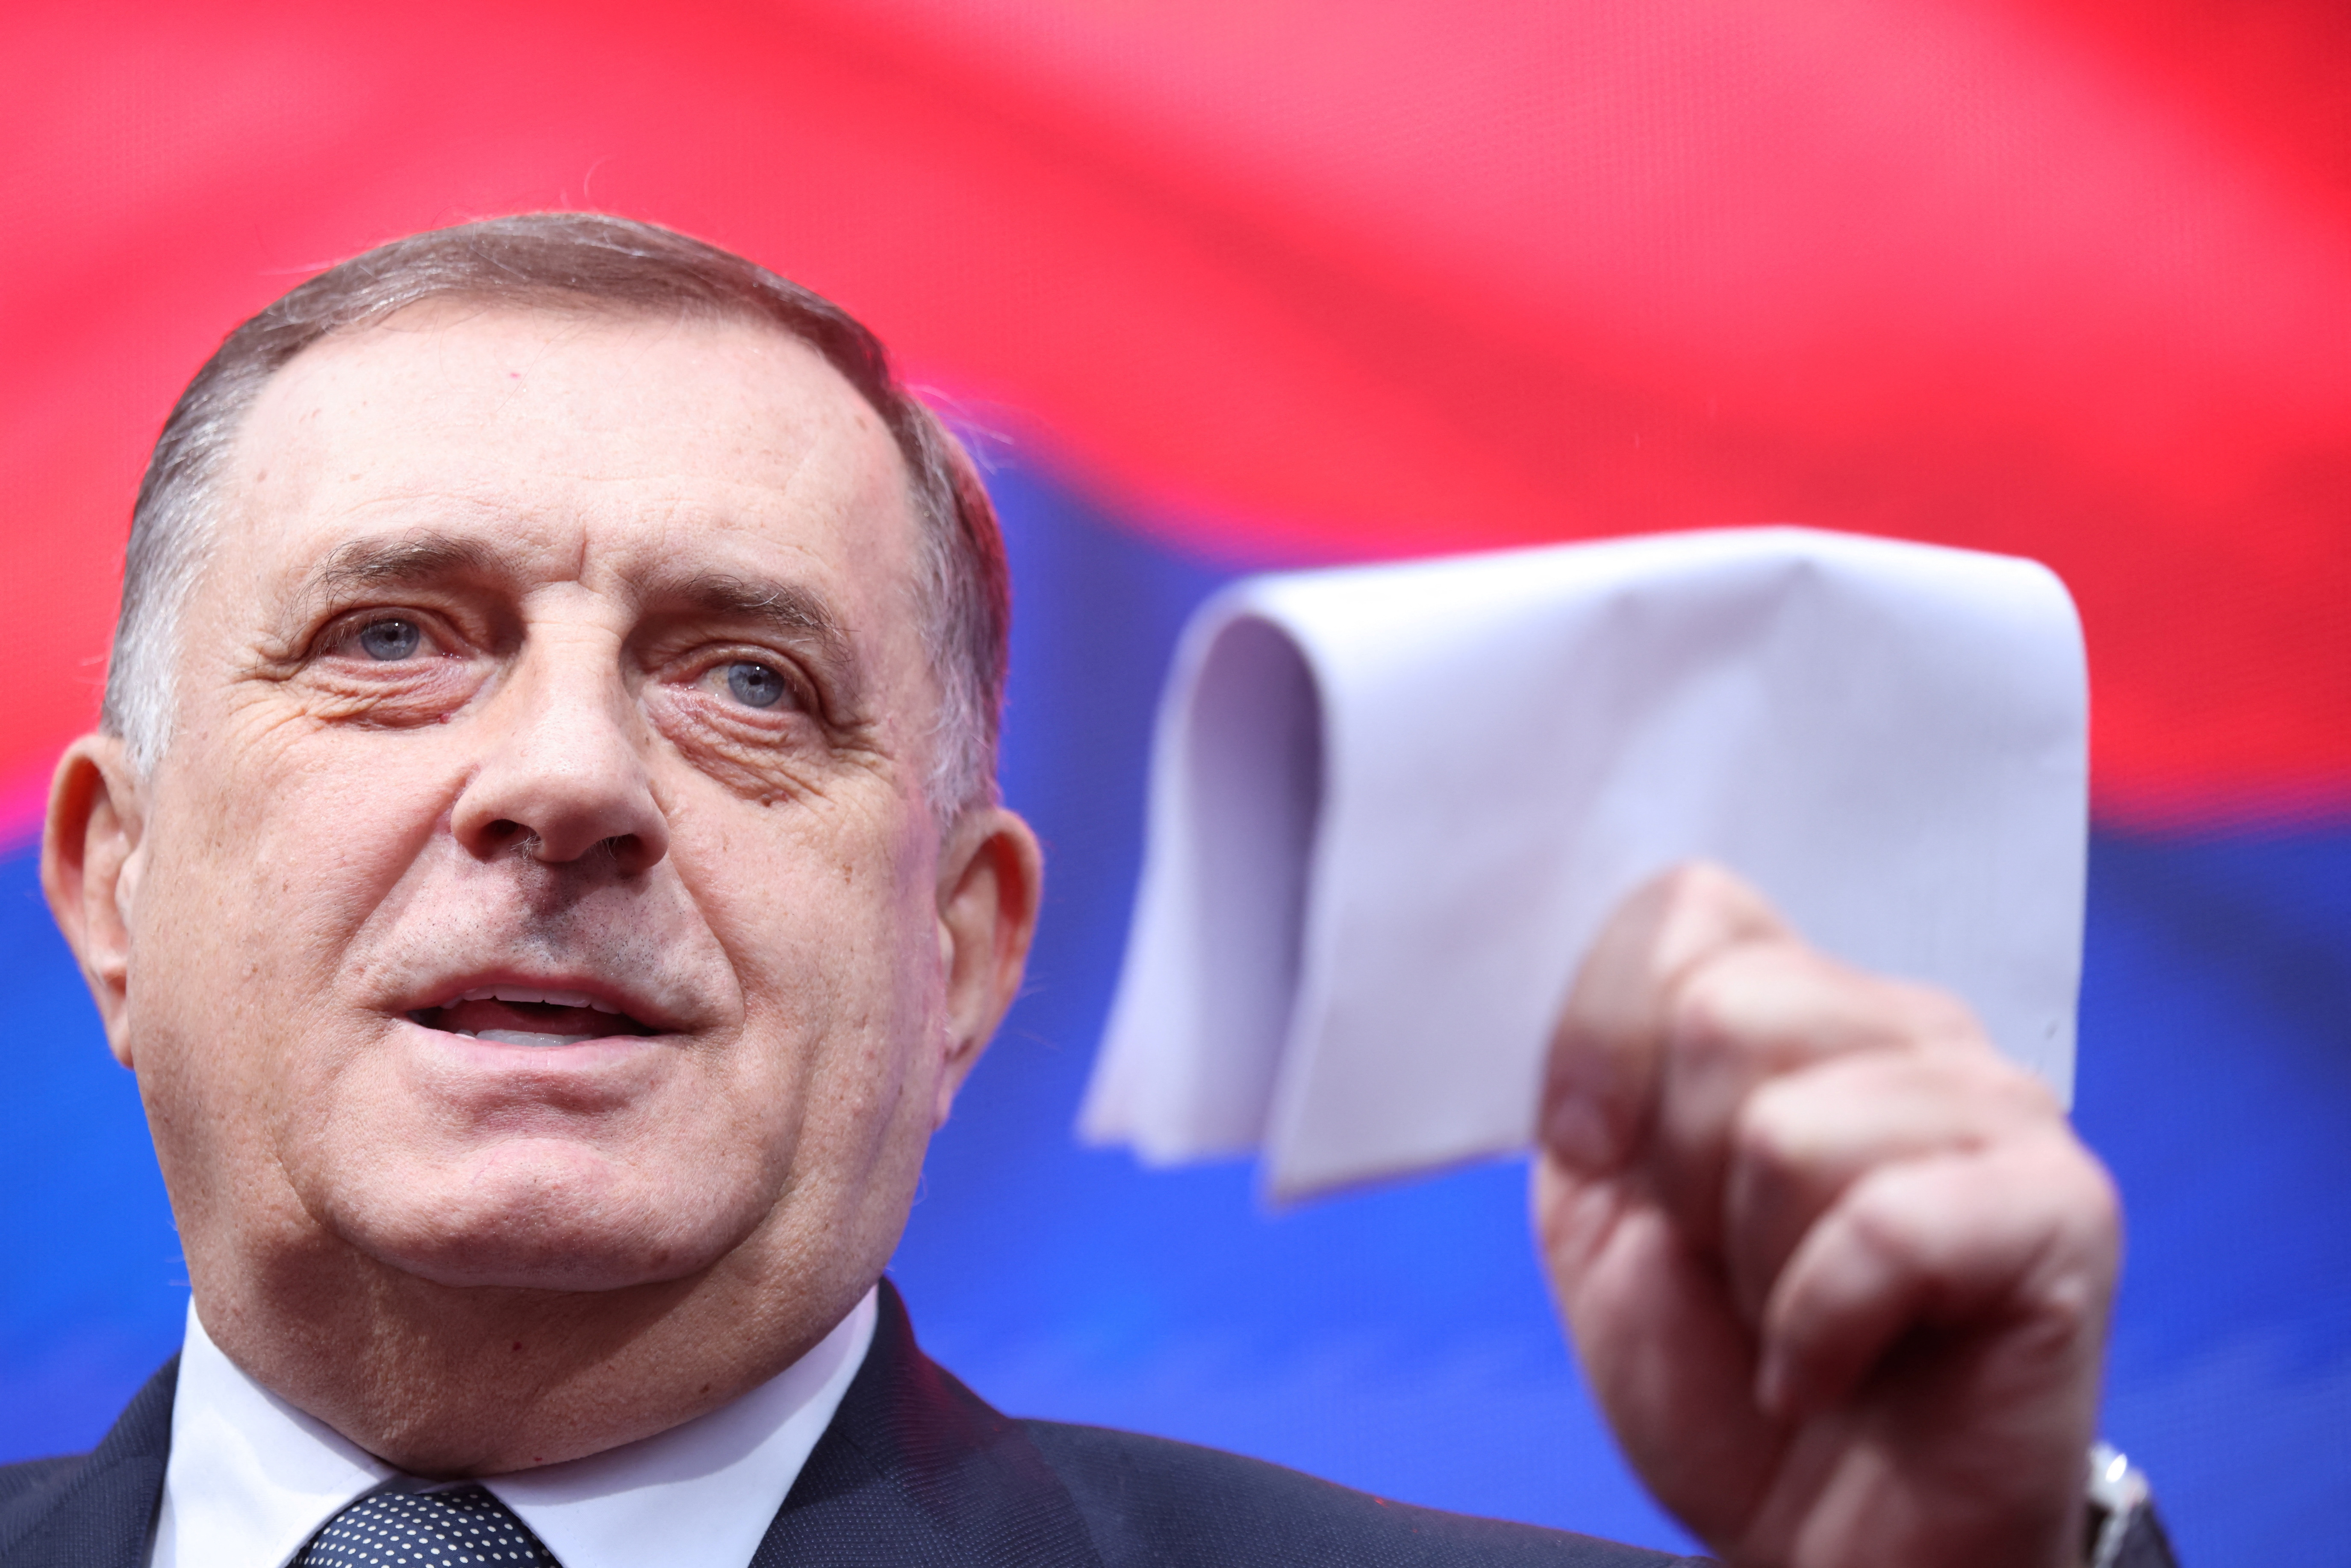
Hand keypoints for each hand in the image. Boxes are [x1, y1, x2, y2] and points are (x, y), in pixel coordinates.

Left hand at [1532, 864, 2118, 1567]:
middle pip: (1725, 1013)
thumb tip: (1597, 967)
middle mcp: (1910, 1030)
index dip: (1604, 1035)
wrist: (1822, 1544)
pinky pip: (1884, 1229)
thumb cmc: (1723, 1375)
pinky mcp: (2062, 1213)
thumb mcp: (1600, 1213)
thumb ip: (1593, 1078)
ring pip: (1790, 1128)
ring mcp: (2001, 1111)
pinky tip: (1830, 1371)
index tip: (1597, 1151)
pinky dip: (1818, 1330)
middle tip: (1728, 1265)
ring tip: (1791, 1317)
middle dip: (1680, 1172)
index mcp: (1802, 1007)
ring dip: (1753, 1264)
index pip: (1689, 908)